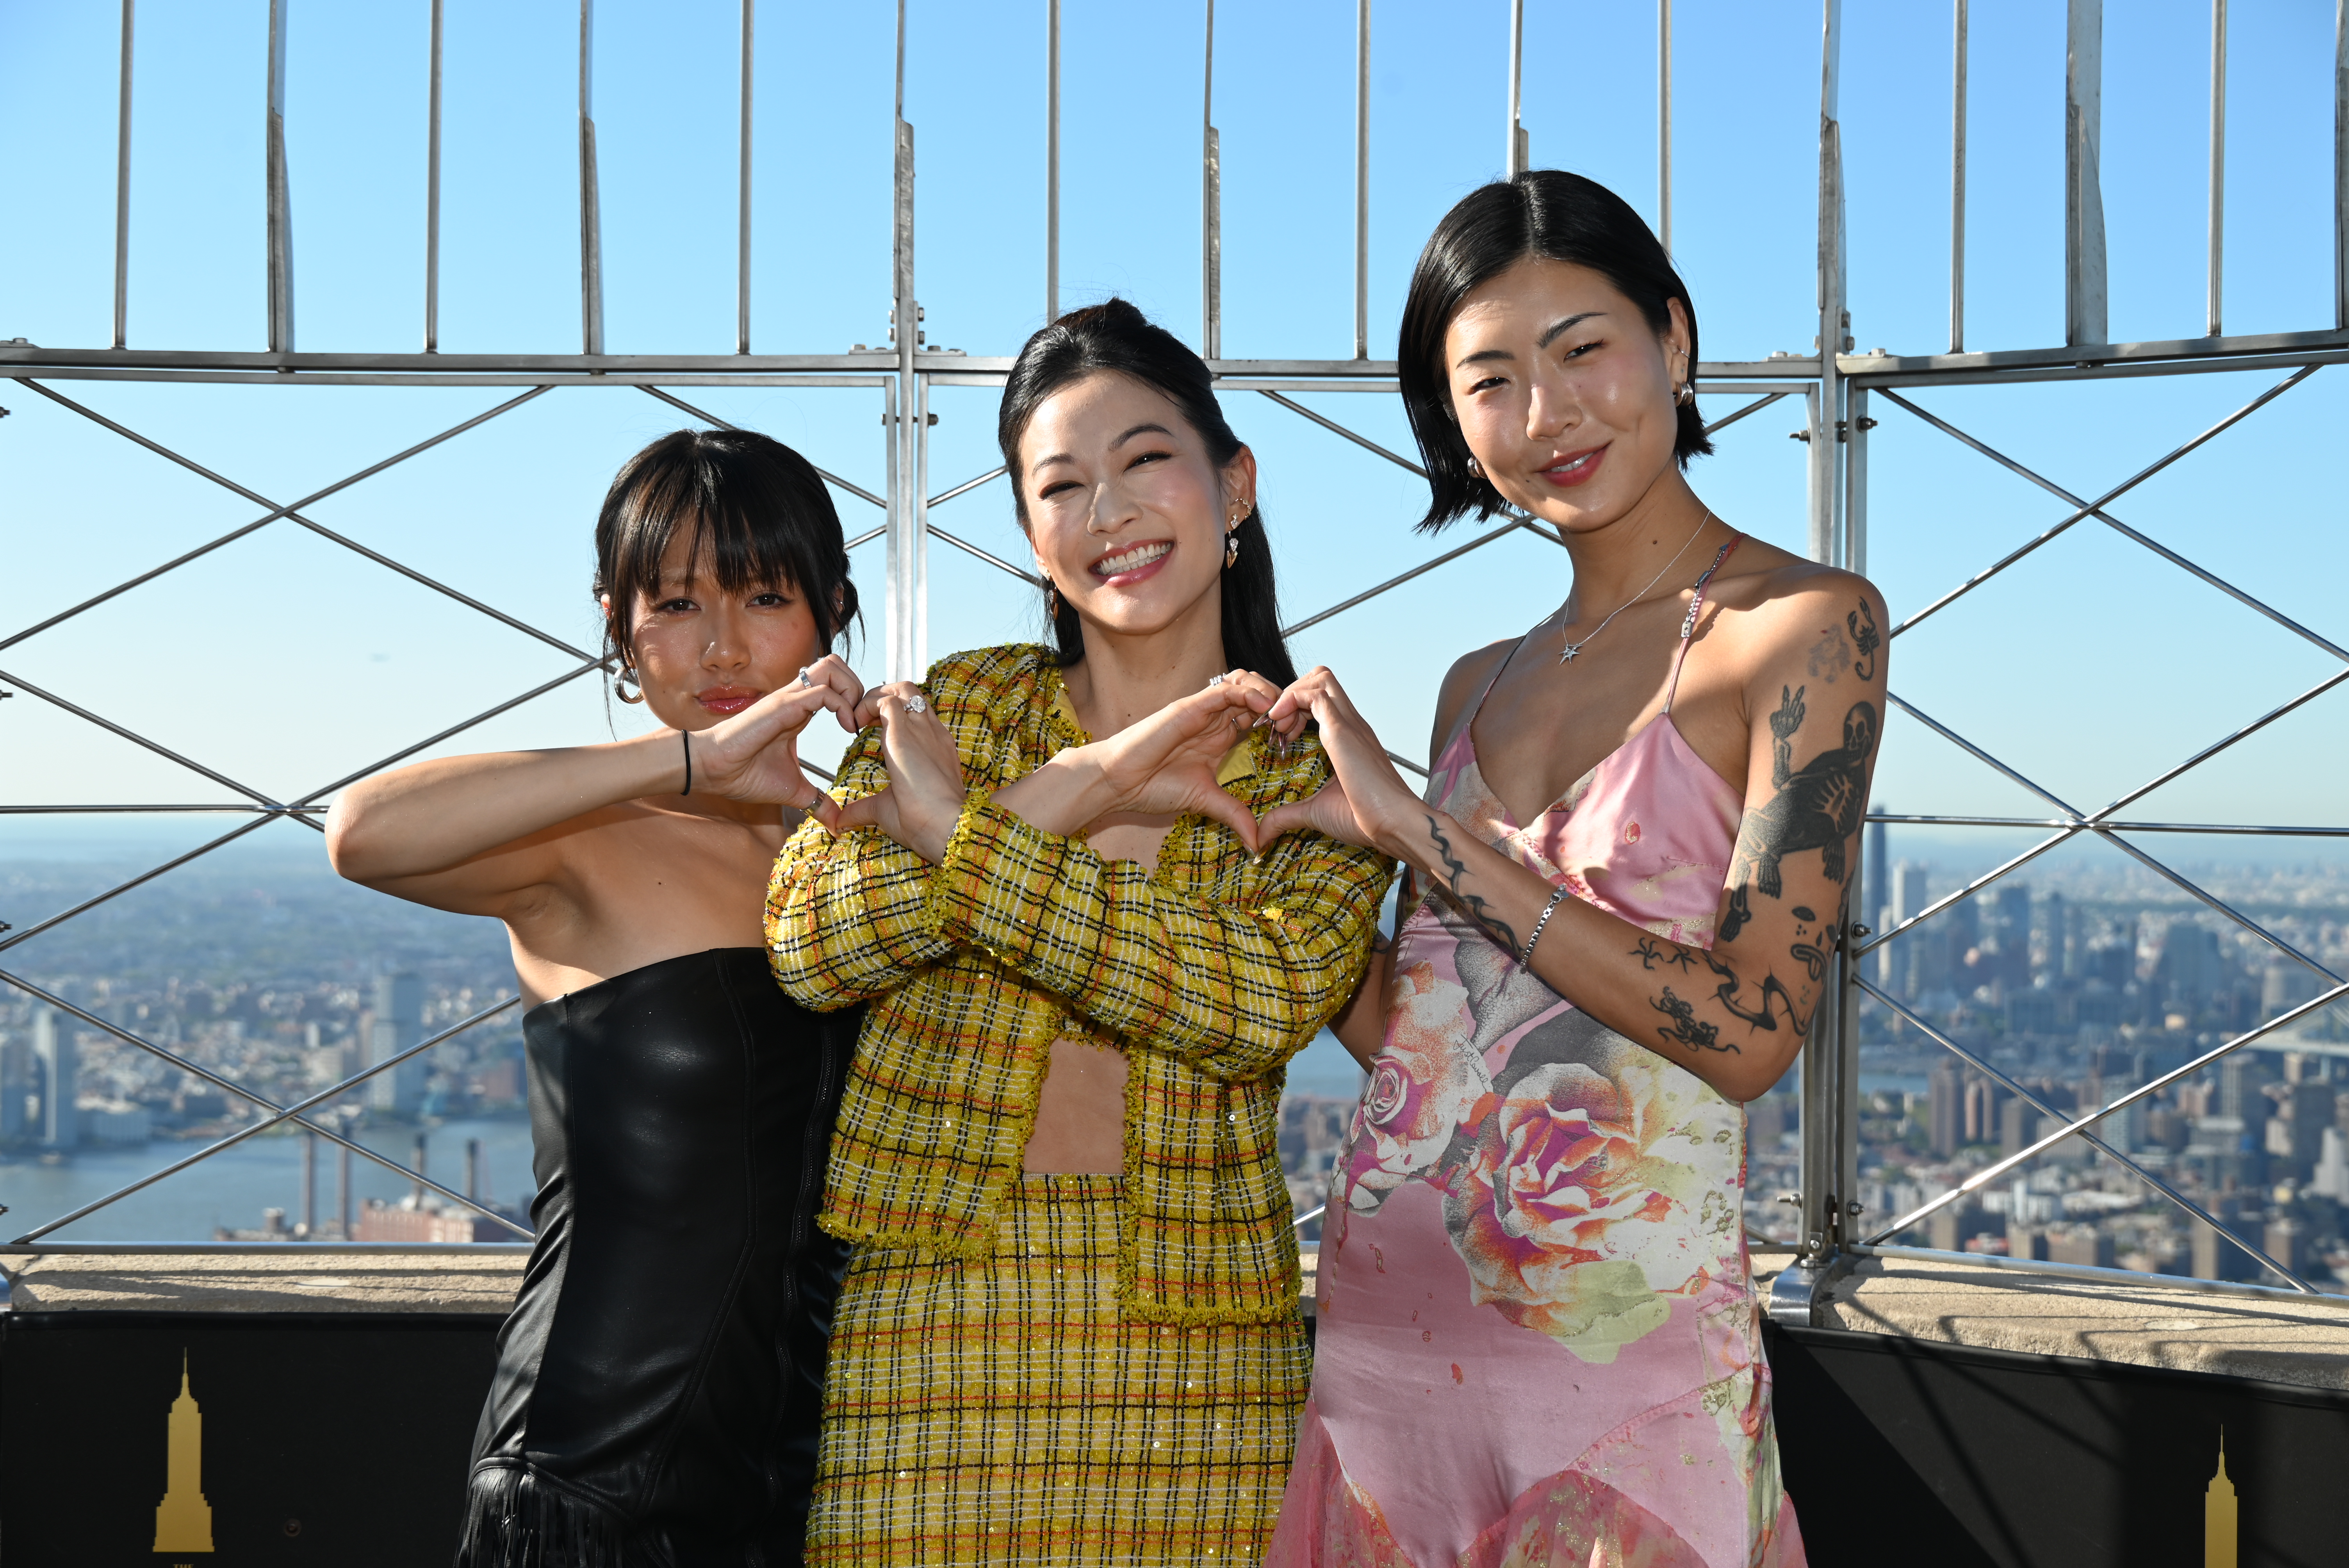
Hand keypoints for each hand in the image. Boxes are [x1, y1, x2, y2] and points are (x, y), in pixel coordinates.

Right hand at [689, 655, 863, 826]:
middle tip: (860, 719)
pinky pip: (821, 691)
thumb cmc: (744, 774)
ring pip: (831, 667)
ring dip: (851, 689)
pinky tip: (845, 729)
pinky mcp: (782, 706)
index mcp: (800, 710)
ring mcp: (789, 699)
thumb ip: (817, 801)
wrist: (712, 770)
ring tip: (853, 720)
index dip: (855, 699)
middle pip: (836, 665)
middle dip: (858, 686)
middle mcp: (796, 698)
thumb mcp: (793, 790)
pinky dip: (842, 704)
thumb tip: (836, 823)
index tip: (861, 730)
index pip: (835, 684)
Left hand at [833, 682, 966, 860]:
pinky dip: (866, 706)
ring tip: (858, 717)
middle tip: (862, 718)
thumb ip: (865, 809)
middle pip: (911, 693)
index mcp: (935, 748)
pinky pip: (885, 701)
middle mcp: (932, 733)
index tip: (872, 730)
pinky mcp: (906, 733)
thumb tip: (843, 820)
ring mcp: (921, 730)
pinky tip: (855, 726)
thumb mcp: (889, 810)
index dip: (893, 715)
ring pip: (902, 689)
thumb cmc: (926, 822)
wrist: (946, 826)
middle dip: (883, 696)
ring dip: (876, 696)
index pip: (917, 715)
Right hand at [1008, 674, 1278, 851]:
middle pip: (1257, 692)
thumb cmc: (1153, 788)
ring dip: (1268, 691)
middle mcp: (1214, 718)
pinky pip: (1224, 688)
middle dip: (1281, 702)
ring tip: (1280, 714)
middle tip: (1294, 723)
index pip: (1258, 714)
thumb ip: (1234, 815)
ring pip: (1244, 682)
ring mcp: (1202, 709)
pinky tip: (1263, 707)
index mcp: (1219, 735)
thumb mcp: (1206, 802)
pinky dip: (1248, 692)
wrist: (1118, 782)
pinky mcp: (1190, 706)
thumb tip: (1257, 844)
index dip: (1280, 720)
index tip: (1293, 738)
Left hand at [1258, 666, 1421, 853]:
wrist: (1394, 824)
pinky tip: (1280, 726)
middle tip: (1277, 725)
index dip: (1294, 708)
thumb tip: (1262, 833)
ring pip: (1319, 678)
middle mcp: (1351, 724)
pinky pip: (1315, 694)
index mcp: (1348, 738)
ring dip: (1291, 694)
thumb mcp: (1315, 812)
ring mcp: (1349, 724)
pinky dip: (1291, 700)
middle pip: (1321, 678)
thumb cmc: (1365, 819)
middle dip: (1291, 693)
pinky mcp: (1344, 730)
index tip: (1279, 735)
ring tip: (1278, 725)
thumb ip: (1287, 816)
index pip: (1321, 699)